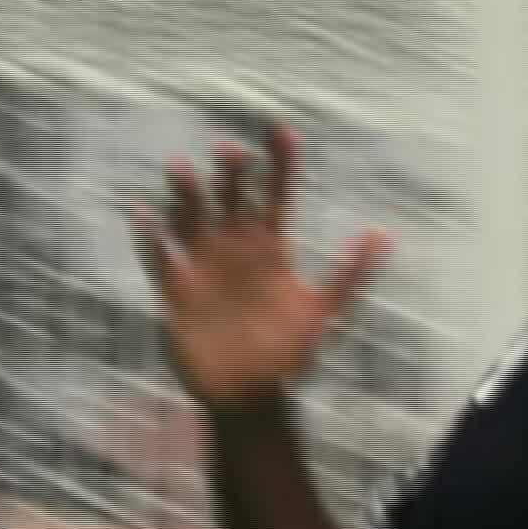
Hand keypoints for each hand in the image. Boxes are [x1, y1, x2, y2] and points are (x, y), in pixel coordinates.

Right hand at [135, 122, 390, 411]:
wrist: (249, 397)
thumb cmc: (288, 356)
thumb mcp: (324, 313)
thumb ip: (351, 274)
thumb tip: (383, 233)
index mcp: (271, 248)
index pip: (277, 194)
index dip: (280, 163)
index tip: (282, 131)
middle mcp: (236, 248)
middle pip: (231, 197)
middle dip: (231, 172)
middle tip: (231, 152)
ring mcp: (204, 266)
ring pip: (191, 216)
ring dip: (186, 193)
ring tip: (182, 169)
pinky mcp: (176, 289)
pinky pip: (158, 256)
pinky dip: (150, 236)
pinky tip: (144, 212)